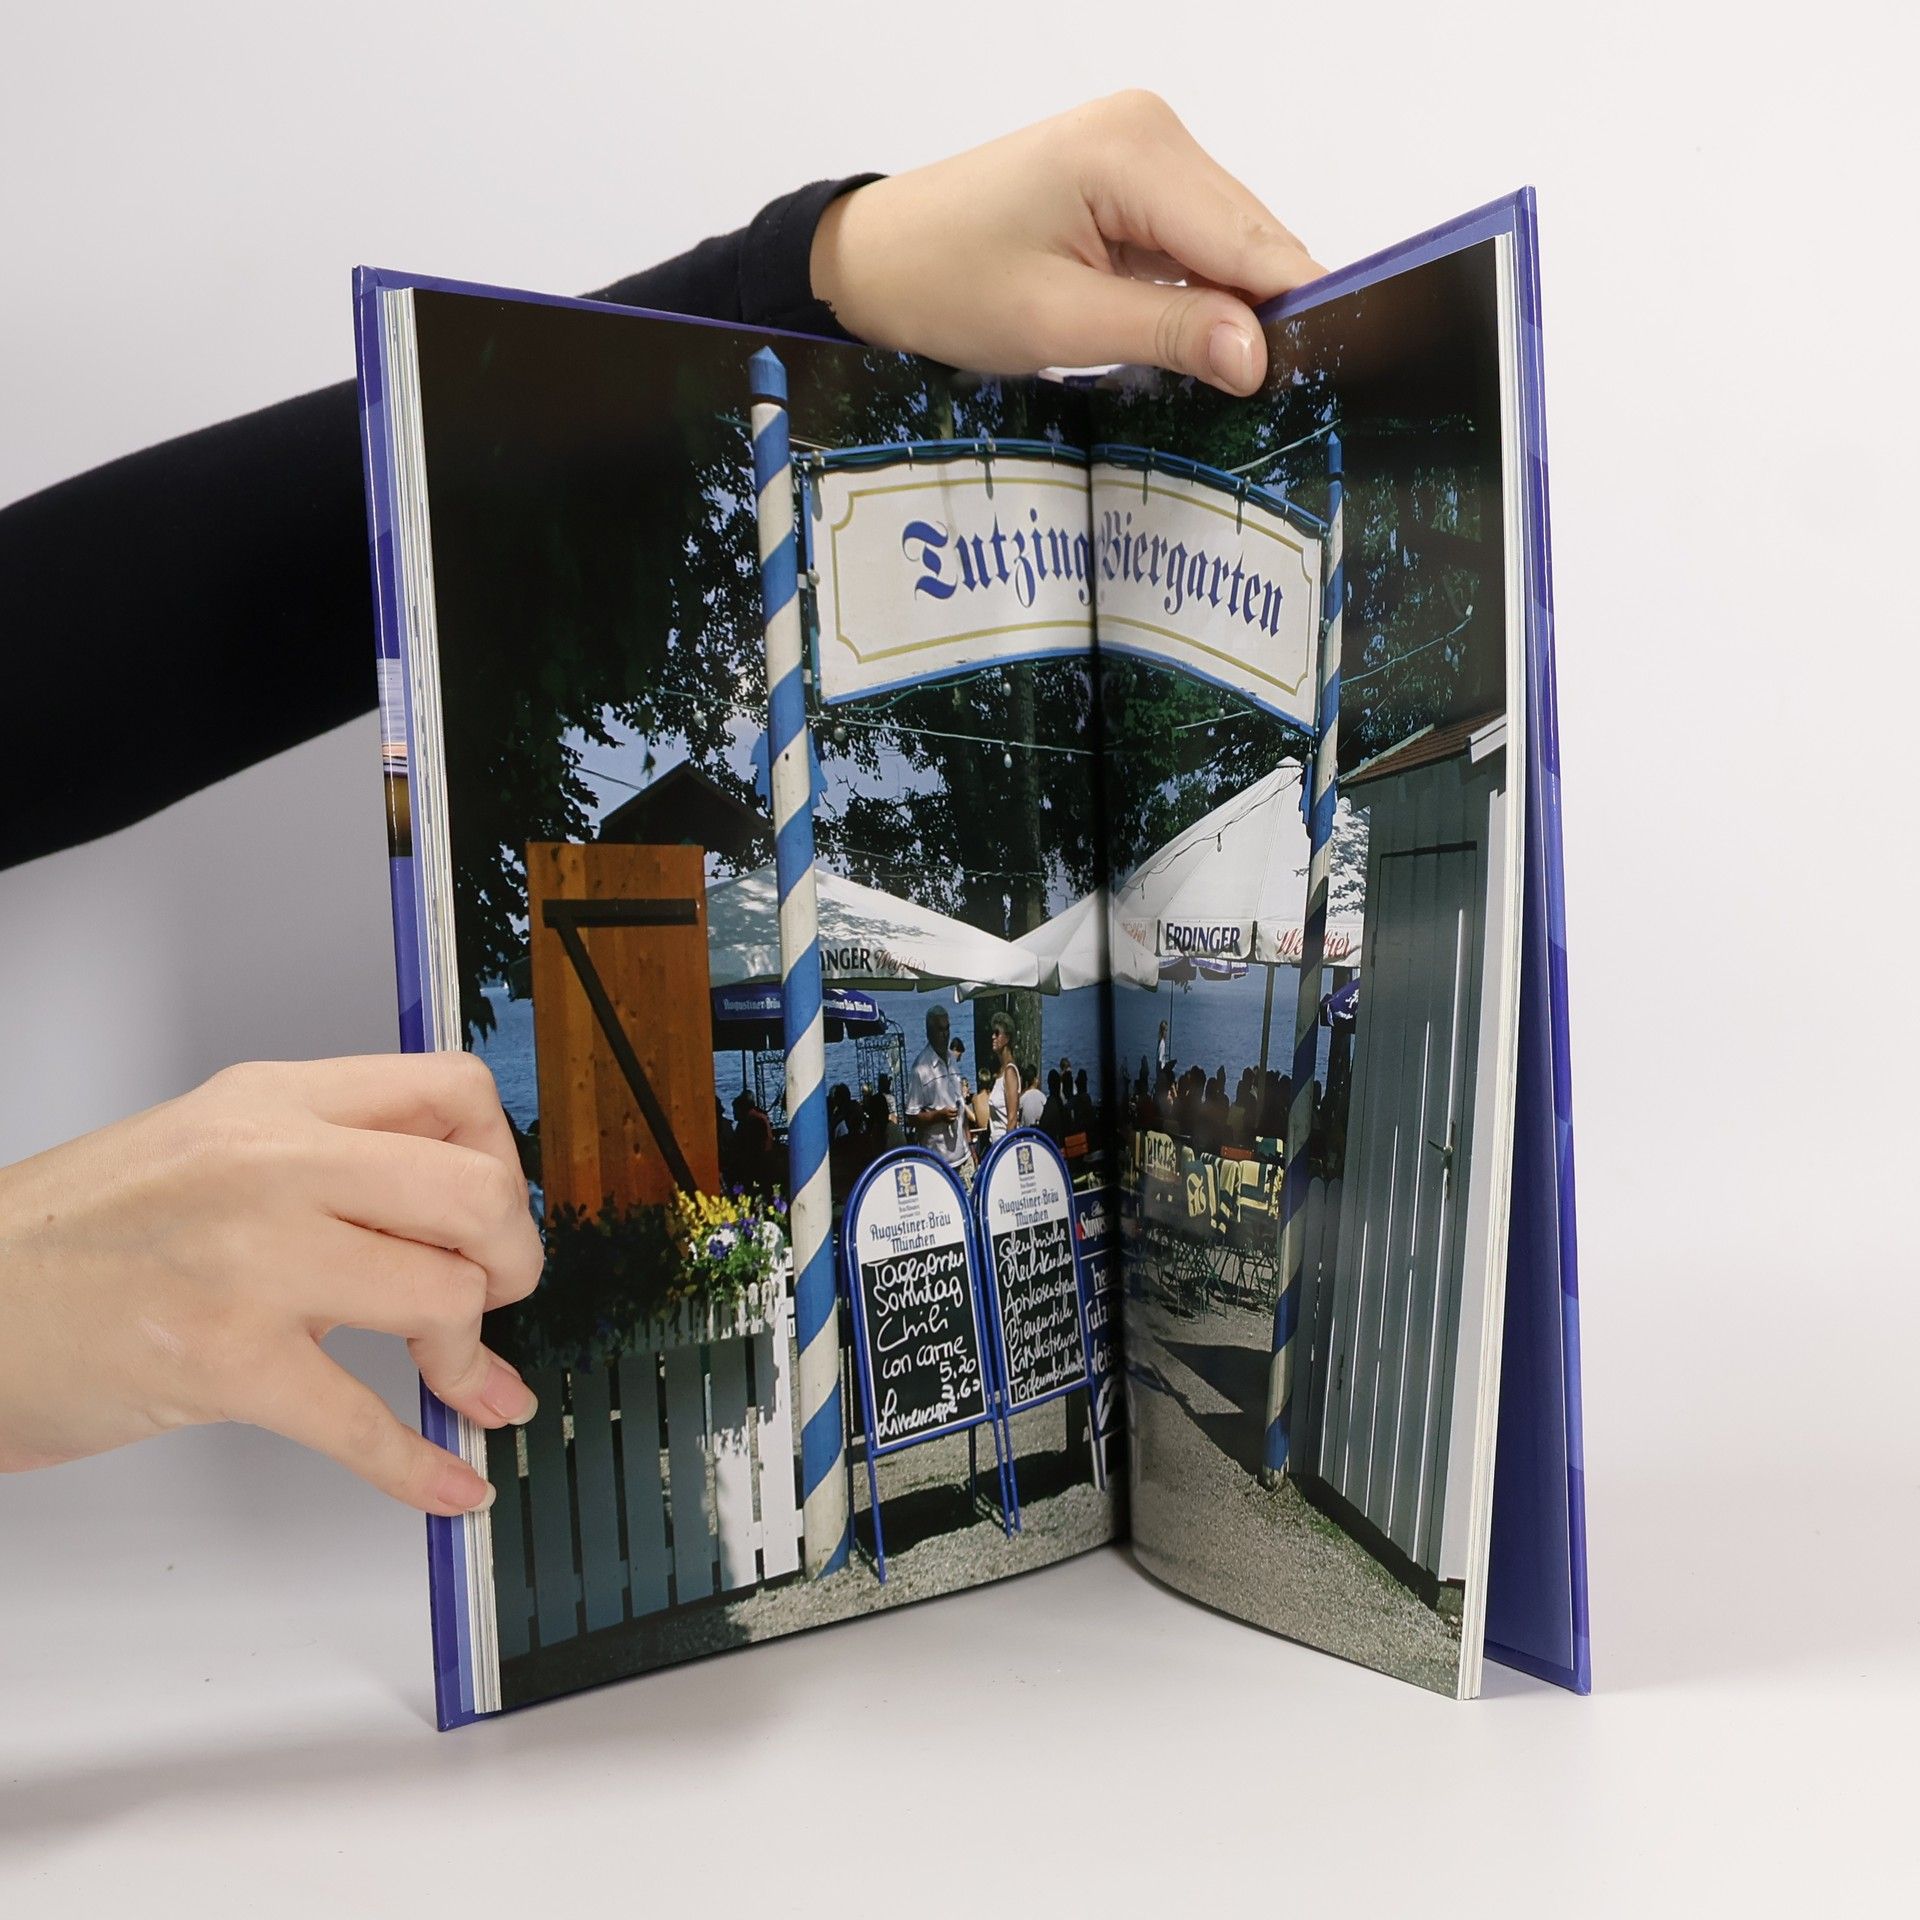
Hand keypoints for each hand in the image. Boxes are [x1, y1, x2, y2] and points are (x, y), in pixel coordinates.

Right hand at [0, 1054, 542, 1513]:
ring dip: (469, 1356)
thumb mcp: (211, 1148)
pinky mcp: (224, 1360)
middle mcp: (272, 1164)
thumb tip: (451, 1217)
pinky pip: (362, 1421)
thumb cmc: (80, 1237)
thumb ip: (329, 1162)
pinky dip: (420, 1464)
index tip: (495, 1212)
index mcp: (277, 1102)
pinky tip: (446, 1479)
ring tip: (460, 1382)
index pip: (454, 1090)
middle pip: (475, 1191)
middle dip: (514, 1257)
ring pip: (442, 1295)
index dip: (503, 1158)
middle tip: (502, 1295)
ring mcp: (250, 1260)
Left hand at [810, 91, 1325, 395]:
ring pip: (1232, 245)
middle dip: (1266, 315)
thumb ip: (1166, 334)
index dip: (1292, 314)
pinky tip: (1197, 342)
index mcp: (1135, 151)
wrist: (878, 259)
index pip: (1251, 242)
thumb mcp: (1059, 325)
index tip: (1325, 378)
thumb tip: (1257, 357)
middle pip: (1253, 239)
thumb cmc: (945, 282)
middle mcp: (1152, 133)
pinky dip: (1202, 294)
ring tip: (1232, 378)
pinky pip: (1197, 243)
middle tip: (1277, 399)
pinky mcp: (1135, 179)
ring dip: (1234, 309)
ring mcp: (1146, 150)